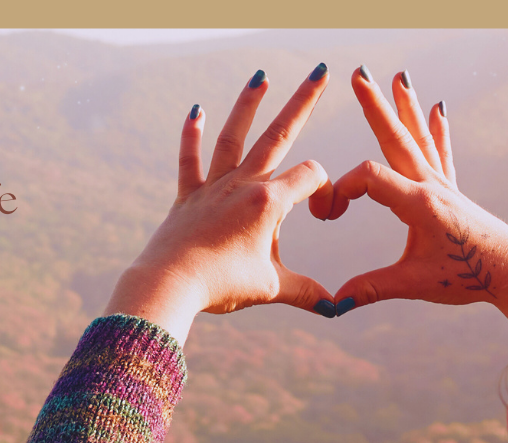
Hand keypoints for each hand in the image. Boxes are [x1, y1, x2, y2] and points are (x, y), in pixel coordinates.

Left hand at [104, 66, 338, 342]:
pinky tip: (196, 110)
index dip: (326, 191)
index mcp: (269, 202)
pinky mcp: (187, 197)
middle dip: (304, 101)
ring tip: (260, 77)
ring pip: (233, 137)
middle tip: (322, 71)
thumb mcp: (271, 288)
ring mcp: (213, 187)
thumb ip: (306, 292)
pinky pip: (190, 161)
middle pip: (279, 134)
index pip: (311, 176)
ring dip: (248, 105)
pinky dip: (191, 135)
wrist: (170, 285)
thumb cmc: (222, 286)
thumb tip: (337, 307)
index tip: (323, 216)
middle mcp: (242, 185)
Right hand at [312, 67, 507, 331]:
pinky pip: (441, 154)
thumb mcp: (414, 284)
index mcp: (418, 203)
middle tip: (359, 74)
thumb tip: (334, 303)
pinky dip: (436, 130)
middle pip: (397, 138)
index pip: (370, 178)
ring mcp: (444, 186)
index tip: (330, 215)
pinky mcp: (453, 193)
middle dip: (376, 106)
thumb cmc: (467, 276)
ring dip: (406, 107)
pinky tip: (437, 109)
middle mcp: (431, 186)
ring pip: (419, 138)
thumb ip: (372, 288)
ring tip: (399, 76)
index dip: (343, 190)